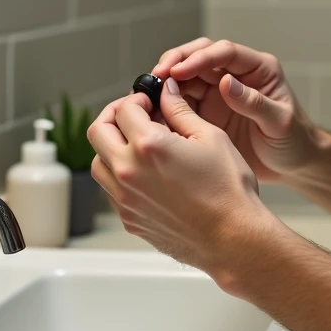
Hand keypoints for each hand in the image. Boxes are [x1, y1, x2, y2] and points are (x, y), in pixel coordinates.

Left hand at [87, 79, 277, 273]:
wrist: (232, 237)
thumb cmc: (228, 190)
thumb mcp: (210, 137)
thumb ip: (181, 110)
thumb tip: (166, 92)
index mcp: (149, 146)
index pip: (125, 109)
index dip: (138, 98)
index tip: (150, 100)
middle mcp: (129, 172)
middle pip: (98, 131)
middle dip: (114, 115)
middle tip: (134, 113)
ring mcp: (125, 198)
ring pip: (98, 162)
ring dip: (112, 146)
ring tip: (138, 143)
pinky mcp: (128, 218)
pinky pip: (110, 189)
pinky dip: (119, 173)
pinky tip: (145, 171)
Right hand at [151, 38, 320, 181]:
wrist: (293, 165)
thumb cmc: (294, 141)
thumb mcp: (280, 123)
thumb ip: (255, 103)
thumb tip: (227, 82)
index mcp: (258, 68)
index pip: (225, 52)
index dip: (200, 58)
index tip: (178, 71)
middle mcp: (236, 74)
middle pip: (200, 56)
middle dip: (177, 62)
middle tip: (155, 76)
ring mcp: (219, 92)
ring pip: (187, 76)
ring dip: (167, 81)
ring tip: (148, 94)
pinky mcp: (207, 111)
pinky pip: (182, 100)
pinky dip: (166, 102)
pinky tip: (153, 111)